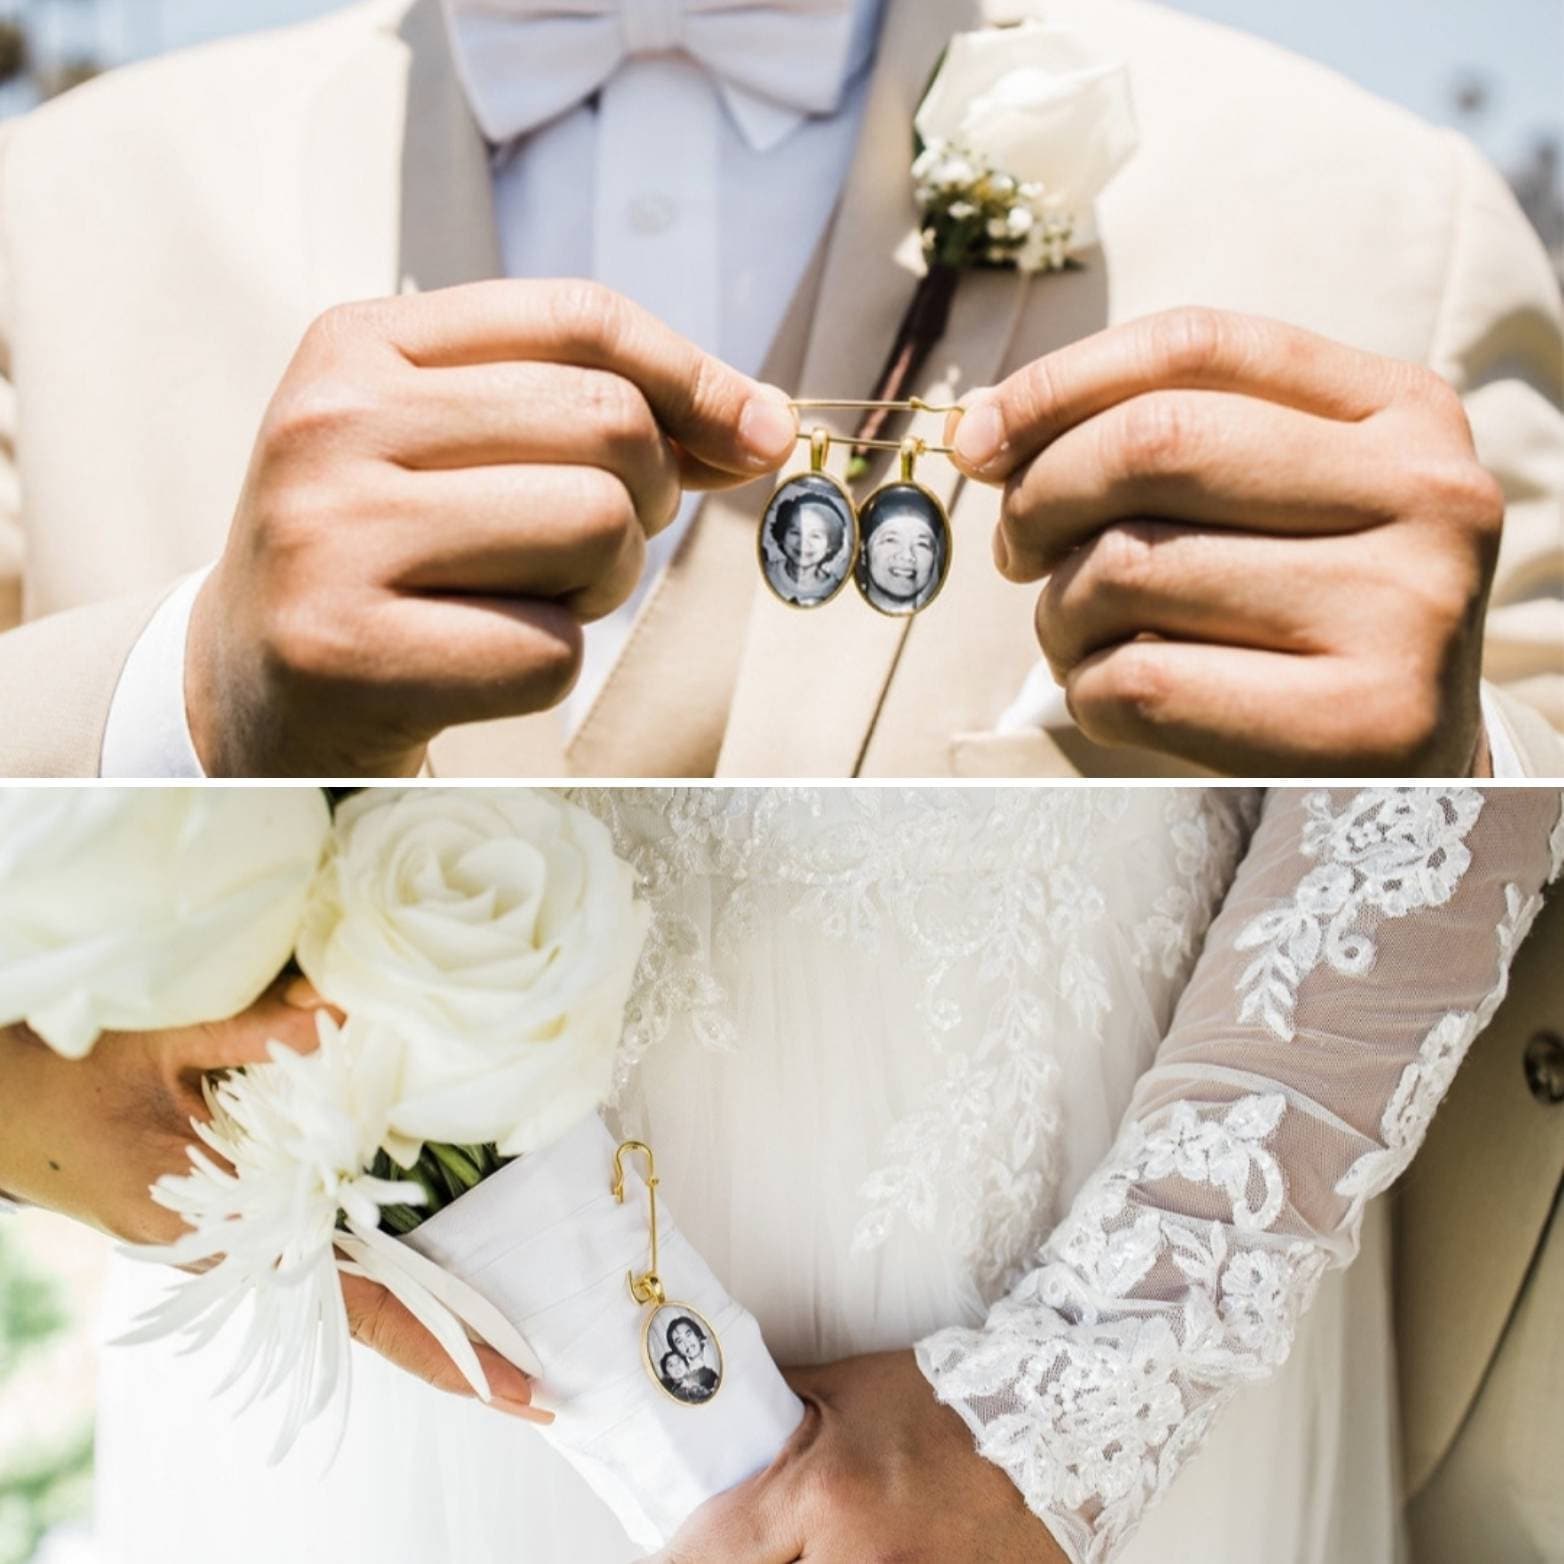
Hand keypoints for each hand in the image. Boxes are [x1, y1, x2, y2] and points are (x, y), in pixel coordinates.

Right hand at [0, 981, 546, 1422]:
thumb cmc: (61, 1080)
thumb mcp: (150, 1046)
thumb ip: (246, 1034)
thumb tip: (341, 1013)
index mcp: (224, 1235)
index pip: (353, 1304)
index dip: (439, 1347)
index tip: (516, 1389)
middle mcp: (242, 1261)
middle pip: (369, 1318)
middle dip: (452, 1352)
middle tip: (541, 1393)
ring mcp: (240, 1253)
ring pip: (350, 1296)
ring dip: (424, 1322)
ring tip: (504, 1359)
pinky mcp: (236, 1229)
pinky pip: (321, 1259)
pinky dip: (379, 1276)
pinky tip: (425, 1285)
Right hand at [187, 280, 797, 775]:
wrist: (251, 686)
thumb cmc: (387, 560)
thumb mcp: (457, 449)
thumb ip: (592, 414)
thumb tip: (760, 424)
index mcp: (357, 345)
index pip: (579, 317)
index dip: (695, 375)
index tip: (756, 433)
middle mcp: (328, 423)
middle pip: (607, 425)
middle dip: (641, 500)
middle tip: (583, 549)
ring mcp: (328, 537)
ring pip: (592, 526)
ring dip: (599, 584)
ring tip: (524, 600)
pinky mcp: (347, 653)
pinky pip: (552, 649)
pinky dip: (548, 665)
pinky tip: (474, 662)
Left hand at [652, 1352, 1063, 1563]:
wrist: (1042, 1430)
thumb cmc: (942, 1405)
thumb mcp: (847, 1389)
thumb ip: (778, 1403)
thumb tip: (716, 1404)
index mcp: (819, 1497)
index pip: (709, 1555)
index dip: (677, 1560)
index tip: (665, 1555)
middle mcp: (851, 1561)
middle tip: (736, 1545)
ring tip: (800, 1545)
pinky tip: (837, 1555)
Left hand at [951, 308, 1503, 774]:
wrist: (1412, 767)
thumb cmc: (1304, 619)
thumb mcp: (1271, 503)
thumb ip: (1156, 442)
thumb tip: (982, 427)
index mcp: (1402, 411)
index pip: (1197, 346)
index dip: (1059, 384)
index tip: (978, 441)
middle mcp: (1426, 493)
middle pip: (1156, 441)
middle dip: (1042, 497)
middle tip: (1018, 553)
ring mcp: (1404, 609)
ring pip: (1131, 567)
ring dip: (1057, 611)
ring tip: (1075, 637)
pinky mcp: (1360, 723)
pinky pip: (1142, 681)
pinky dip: (1085, 693)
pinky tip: (1113, 697)